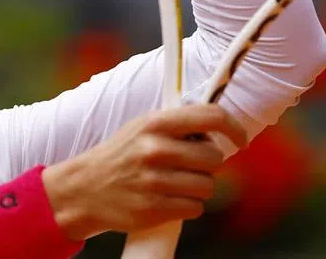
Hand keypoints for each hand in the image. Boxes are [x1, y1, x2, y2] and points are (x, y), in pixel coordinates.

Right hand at [41, 104, 247, 239]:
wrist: (86, 188)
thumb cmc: (122, 155)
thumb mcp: (143, 128)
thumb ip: (178, 125)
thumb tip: (220, 128)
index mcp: (155, 122)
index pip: (211, 117)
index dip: (233, 128)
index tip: (240, 139)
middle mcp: (155, 149)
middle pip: (214, 159)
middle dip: (207, 165)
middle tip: (189, 165)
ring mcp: (154, 181)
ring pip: (208, 187)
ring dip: (198, 188)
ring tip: (175, 183)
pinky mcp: (154, 209)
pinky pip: (195, 208)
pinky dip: (187, 206)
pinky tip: (168, 198)